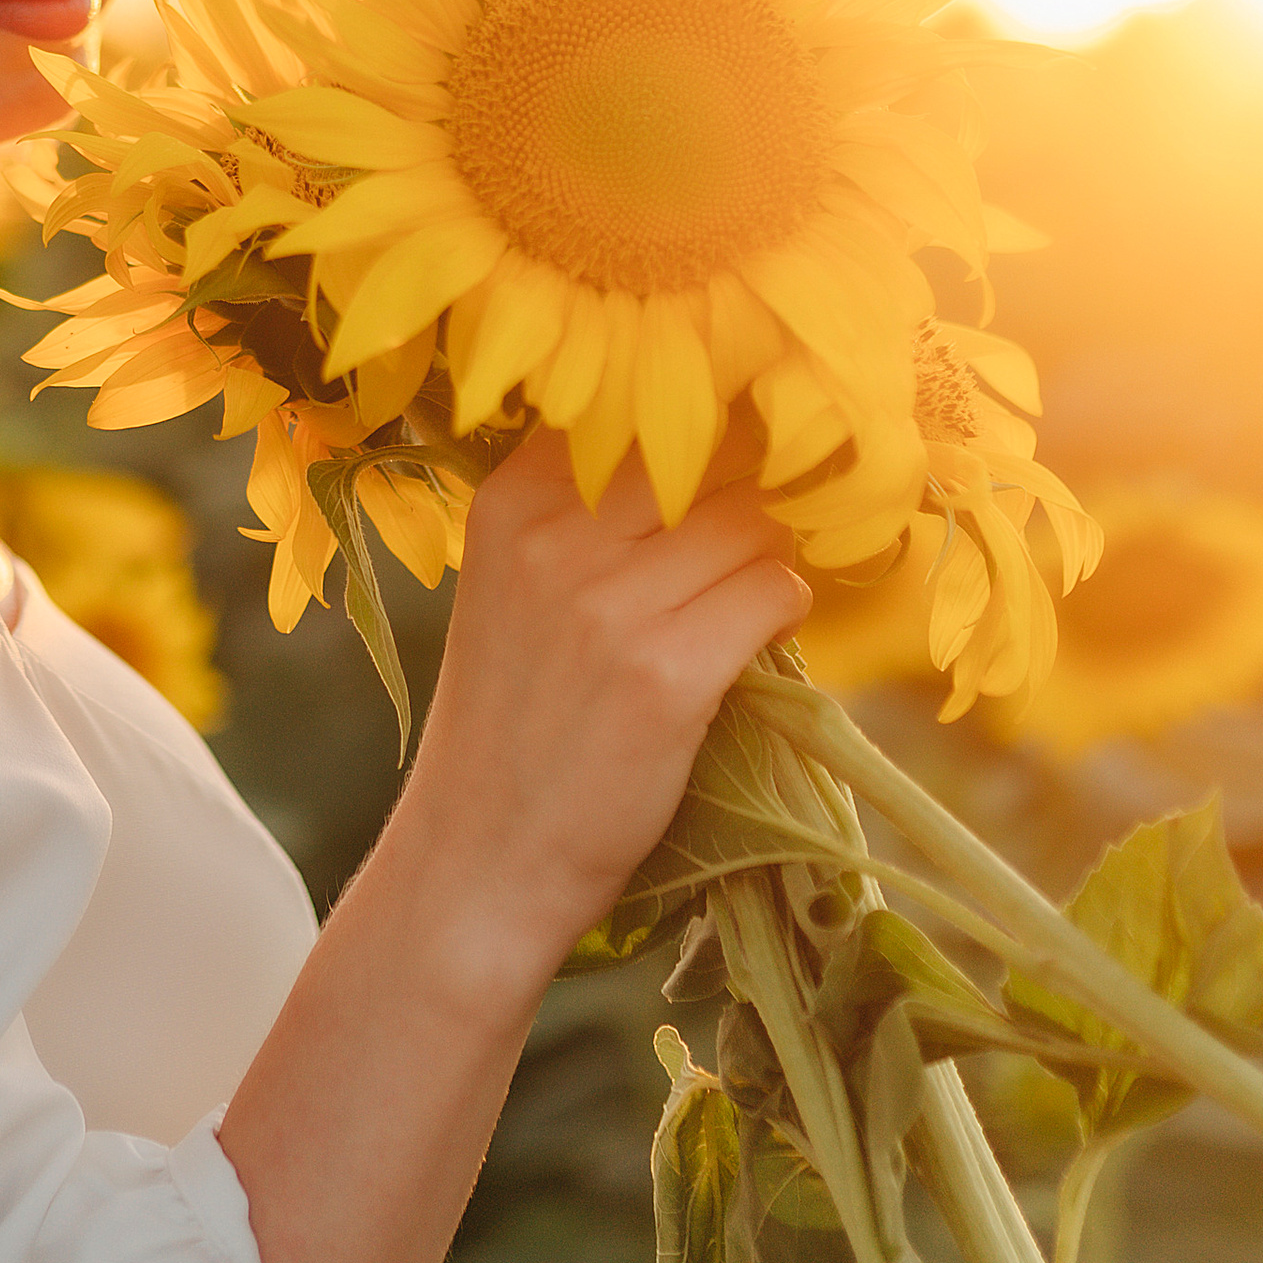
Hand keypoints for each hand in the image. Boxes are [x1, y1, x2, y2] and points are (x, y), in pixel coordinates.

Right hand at [216, 429, 807, 1262]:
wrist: (479, 862)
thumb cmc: (512, 725)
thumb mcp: (514, 589)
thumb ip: (584, 513)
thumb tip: (722, 444)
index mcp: (511, 501)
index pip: (638, 400)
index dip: (704, 414)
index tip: (738, 434)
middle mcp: (555, 536)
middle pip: (708, 452)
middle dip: (755, 480)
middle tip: (774, 518)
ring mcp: (609, 603)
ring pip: (753, 520)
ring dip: (772, 554)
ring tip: (749, 599)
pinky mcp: (667, 674)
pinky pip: (773, 590)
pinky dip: (783, 609)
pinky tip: (756, 645)